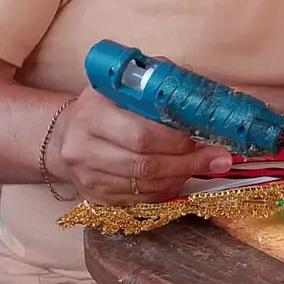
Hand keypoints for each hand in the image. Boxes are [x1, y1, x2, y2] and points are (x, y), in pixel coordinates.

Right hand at [45, 87, 233, 204]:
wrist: (66, 135)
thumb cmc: (104, 106)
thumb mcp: (123, 85)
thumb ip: (157, 83)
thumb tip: (195, 87)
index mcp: (91, 114)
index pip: (140, 134)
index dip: (176, 139)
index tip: (204, 136)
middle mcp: (82, 148)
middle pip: (144, 164)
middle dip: (187, 162)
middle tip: (216, 157)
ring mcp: (87, 177)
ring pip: (144, 186)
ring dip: (181, 176)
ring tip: (204, 165)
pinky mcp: (95, 197)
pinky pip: (139, 200)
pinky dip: (166, 190)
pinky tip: (180, 177)